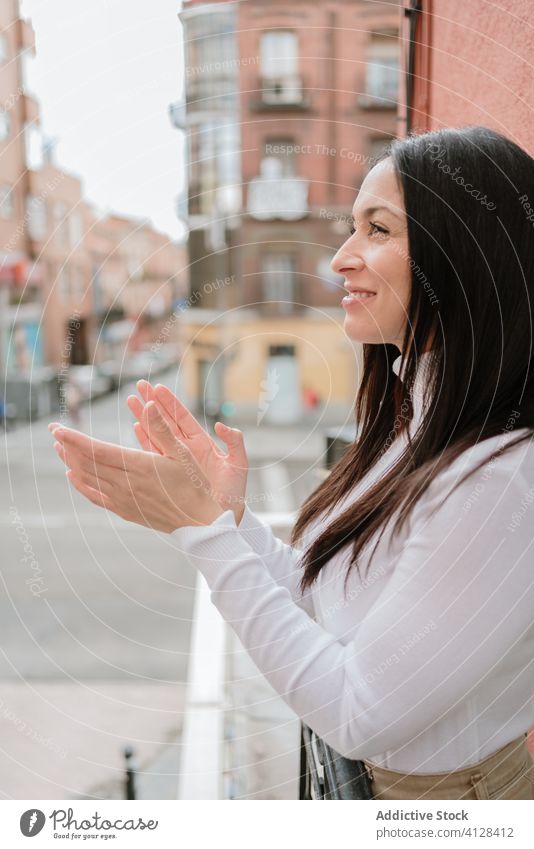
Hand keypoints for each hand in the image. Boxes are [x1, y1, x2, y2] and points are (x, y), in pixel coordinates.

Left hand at [47, 416, 223, 532]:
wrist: (199, 522)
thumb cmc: (195, 485)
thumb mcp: (183, 453)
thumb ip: (161, 429)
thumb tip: (149, 404)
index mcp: (140, 467)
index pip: (98, 451)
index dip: (75, 439)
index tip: (58, 429)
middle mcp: (126, 484)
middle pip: (88, 463)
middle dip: (68, 446)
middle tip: (53, 431)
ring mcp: (123, 499)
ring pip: (88, 478)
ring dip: (71, 461)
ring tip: (59, 447)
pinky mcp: (124, 510)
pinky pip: (95, 496)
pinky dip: (80, 484)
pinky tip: (72, 475)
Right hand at [127, 381, 248, 523]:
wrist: (223, 518)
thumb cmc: (234, 493)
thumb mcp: (238, 465)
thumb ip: (234, 443)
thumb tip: (222, 425)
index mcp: (202, 443)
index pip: (183, 418)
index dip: (171, 403)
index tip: (158, 387)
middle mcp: (186, 449)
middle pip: (166, 421)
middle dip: (153, 403)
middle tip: (140, 385)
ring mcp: (175, 461)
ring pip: (156, 434)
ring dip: (144, 417)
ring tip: (131, 400)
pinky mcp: (168, 473)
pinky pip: (153, 453)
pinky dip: (144, 440)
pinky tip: (135, 427)